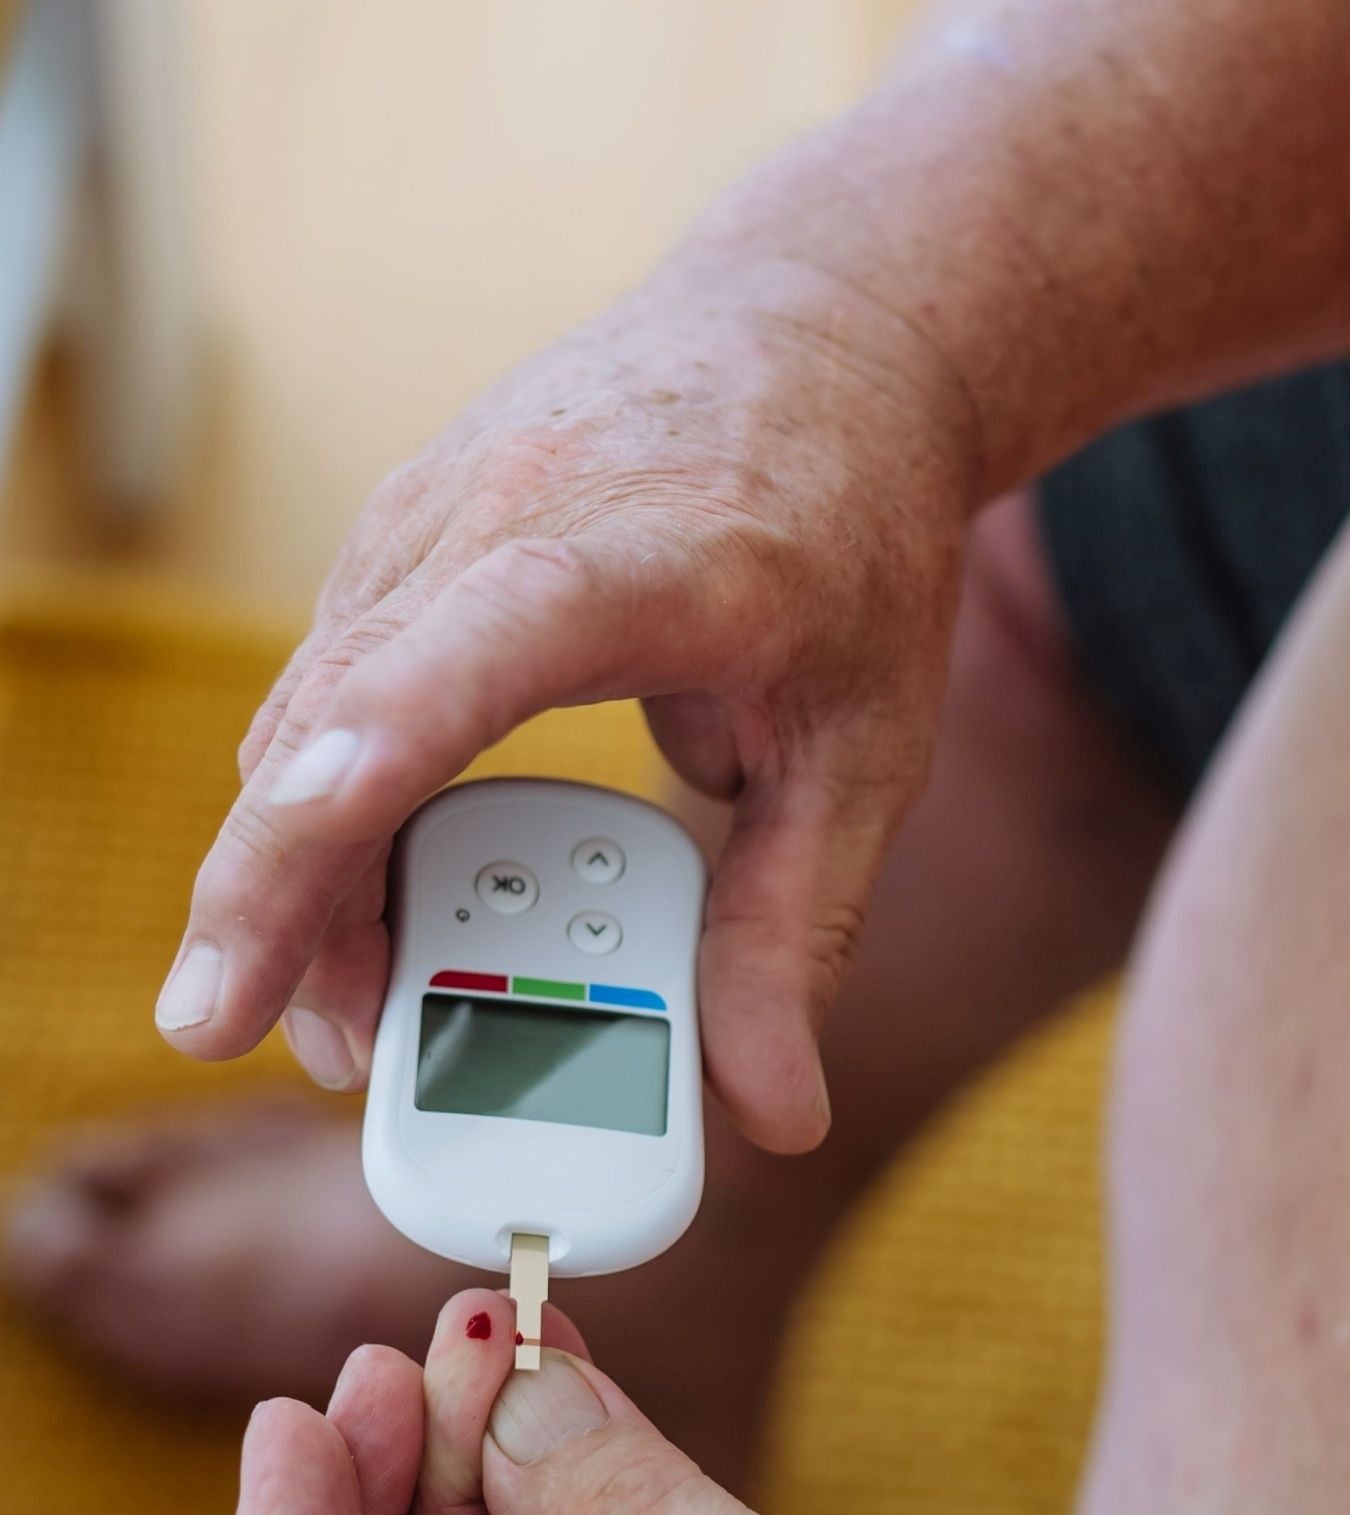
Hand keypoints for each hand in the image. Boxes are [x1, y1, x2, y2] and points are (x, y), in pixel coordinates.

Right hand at [159, 253, 981, 1151]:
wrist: (827, 339)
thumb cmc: (858, 540)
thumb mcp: (869, 750)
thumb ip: (803, 928)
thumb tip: (776, 1114)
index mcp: (625, 558)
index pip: (438, 680)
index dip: (336, 819)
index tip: (253, 960)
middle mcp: (493, 515)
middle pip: (326, 731)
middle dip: (291, 915)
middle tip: (333, 1064)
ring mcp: (431, 517)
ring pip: (308, 724)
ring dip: (314, 878)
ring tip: (370, 1018)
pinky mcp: (412, 542)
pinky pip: (340, 695)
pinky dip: (343, 808)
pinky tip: (389, 901)